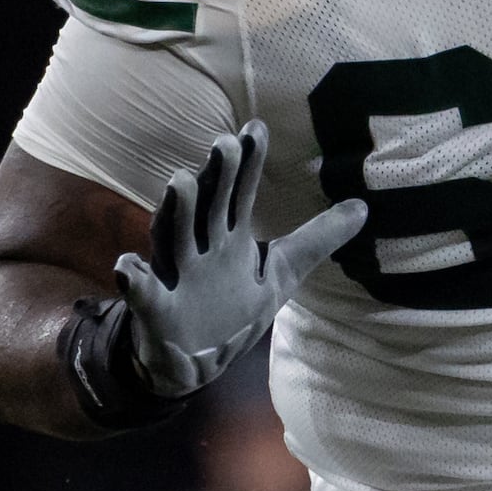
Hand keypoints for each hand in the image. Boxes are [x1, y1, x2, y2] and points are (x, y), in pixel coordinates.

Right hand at [117, 122, 367, 396]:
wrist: (193, 362)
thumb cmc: (234, 308)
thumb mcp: (281, 273)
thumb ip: (317, 239)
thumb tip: (363, 208)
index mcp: (229, 237)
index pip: (239, 192)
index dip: (248, 162)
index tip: (256, 128)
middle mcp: (200, 248)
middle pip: (207, 206)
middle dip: (216, 176)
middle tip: (226, 143)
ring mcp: (175, 276)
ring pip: (173, 239)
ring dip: (175, 212)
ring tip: (180, 181)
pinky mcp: (155, 309)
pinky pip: (141, 294)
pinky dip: (133, 281)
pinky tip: (128, 268)